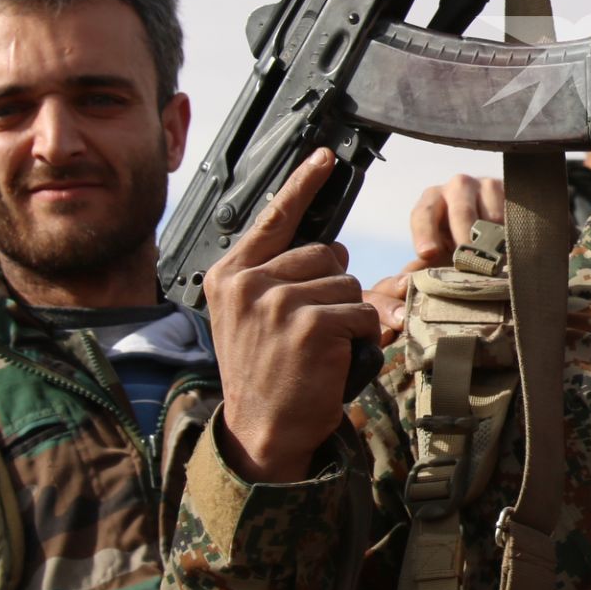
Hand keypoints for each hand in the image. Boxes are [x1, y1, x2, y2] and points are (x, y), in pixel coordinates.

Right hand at [206, 149, 378, 482]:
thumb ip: (278, 278)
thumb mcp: (253, 318)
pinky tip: (332, 358)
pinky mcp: (309, 322)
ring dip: (347, 313)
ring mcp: (276, 300)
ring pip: (347, 281)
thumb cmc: (265, 375)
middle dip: (333, 285)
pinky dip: (360, 334)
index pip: (274, 216)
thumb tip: (330, 249)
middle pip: (326, 251)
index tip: (325, 157)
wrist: (260, 433)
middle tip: (311, 328)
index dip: (304, 184)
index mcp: (229, 275)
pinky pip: (361, 309)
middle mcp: (246, 282)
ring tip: (318, 347)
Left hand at [409, 173, 504, 265]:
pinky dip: (511, 236)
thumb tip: (403, 283)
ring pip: (491, 215)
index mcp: (432, 198)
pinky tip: (511, 252)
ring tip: (494, 262)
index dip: (424, 233)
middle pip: (461, 211)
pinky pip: (512, 215)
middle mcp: (458, 186)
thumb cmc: (456, 240)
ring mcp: (487, 185)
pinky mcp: (510, 191)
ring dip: (492, 241)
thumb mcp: (438, 251)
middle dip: (464, 238)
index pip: (424, 212)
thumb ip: (420, 267)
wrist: (492, 226)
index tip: (428, 253)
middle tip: (469, 262)